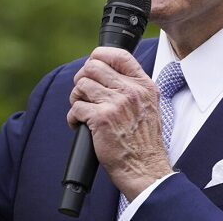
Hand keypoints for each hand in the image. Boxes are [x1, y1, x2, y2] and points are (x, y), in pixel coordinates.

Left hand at [67, 46, 172, 200]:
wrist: (145, 168)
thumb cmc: (144, 142)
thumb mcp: (149, 106)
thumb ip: (133, 88)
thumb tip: (108, 74)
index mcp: (144, 85)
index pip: (119, 55)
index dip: (100, 55)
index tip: (92, 65)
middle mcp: (131, 91)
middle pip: (93, 66)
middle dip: (83, 78)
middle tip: (84, 93)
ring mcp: (116, 103)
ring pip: (82, 85)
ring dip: (76, 98)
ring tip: (83, 110)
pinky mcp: (101, 118)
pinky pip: (76, 107)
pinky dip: (73, 117)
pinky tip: (80, 125)